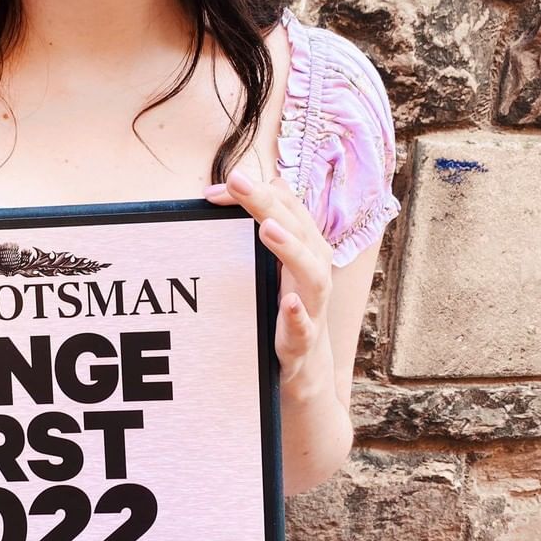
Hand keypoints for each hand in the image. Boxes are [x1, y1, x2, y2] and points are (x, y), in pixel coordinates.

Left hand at [204, 168, 334, 390]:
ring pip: (312, 273)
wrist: (304, 360)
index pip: (286, 208)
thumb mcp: (277, 260)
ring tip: (267, 229)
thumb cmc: (287, 300)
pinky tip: (288, 302)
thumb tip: (244, 183)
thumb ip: (264, 223)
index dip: (258, 192)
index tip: (225, 183)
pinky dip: (297, 314)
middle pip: (298, 231)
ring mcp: (311, 306)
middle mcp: (314, 270)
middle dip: (267, 205)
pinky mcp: (303, 339)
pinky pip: (304, 327)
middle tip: (237, 181)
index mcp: (306, 247)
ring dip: (290, 250)